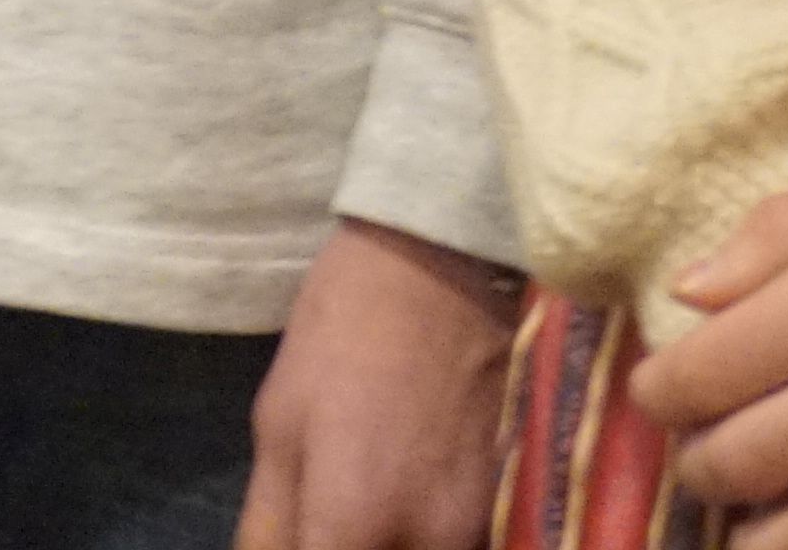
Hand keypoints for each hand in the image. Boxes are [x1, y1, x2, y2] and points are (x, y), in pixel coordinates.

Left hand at [236, 218, 518, 549]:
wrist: (444, 266)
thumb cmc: (343, 335)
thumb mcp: (278, 425)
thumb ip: (271, 524)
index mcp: (355, 523)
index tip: (306, 536)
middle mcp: (430, 543)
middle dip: (349, 548)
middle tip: (332, 518)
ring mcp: (485, 529)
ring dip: (393, 543)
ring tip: (375, 494)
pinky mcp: (517, 505)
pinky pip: (473, 545)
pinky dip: (433, 535)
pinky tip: (414, 491)